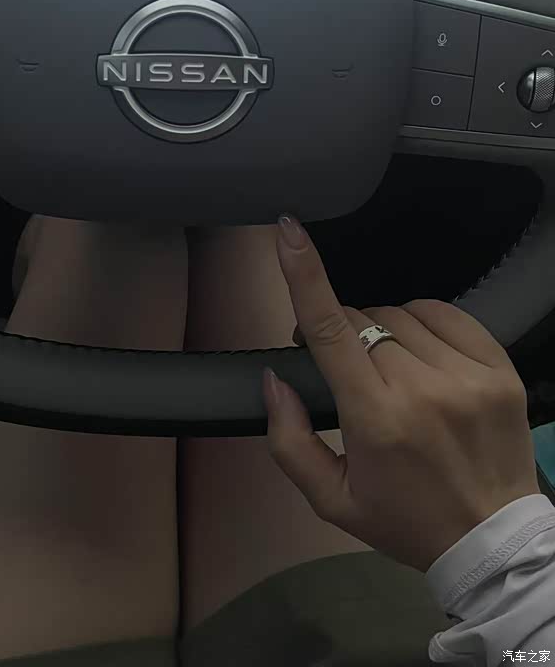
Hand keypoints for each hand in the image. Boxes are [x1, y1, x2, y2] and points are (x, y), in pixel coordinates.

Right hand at [264, 215, 540, 571]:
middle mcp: (421, 388)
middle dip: (342, 335)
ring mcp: (466, 375)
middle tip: (348, 373)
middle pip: (361, 320)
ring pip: (400, 314)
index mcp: (375, 418)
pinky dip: (423, 323)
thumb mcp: (332, 499)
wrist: (492, 540)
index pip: (331, 328)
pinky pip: (446, 314)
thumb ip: (289, 439)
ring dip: (382, 331)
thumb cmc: (406, 519)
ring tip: (390, 371)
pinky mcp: (497, 368)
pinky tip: (421, 353)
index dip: (304, 273)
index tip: (288, 231)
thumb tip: (274, 380)